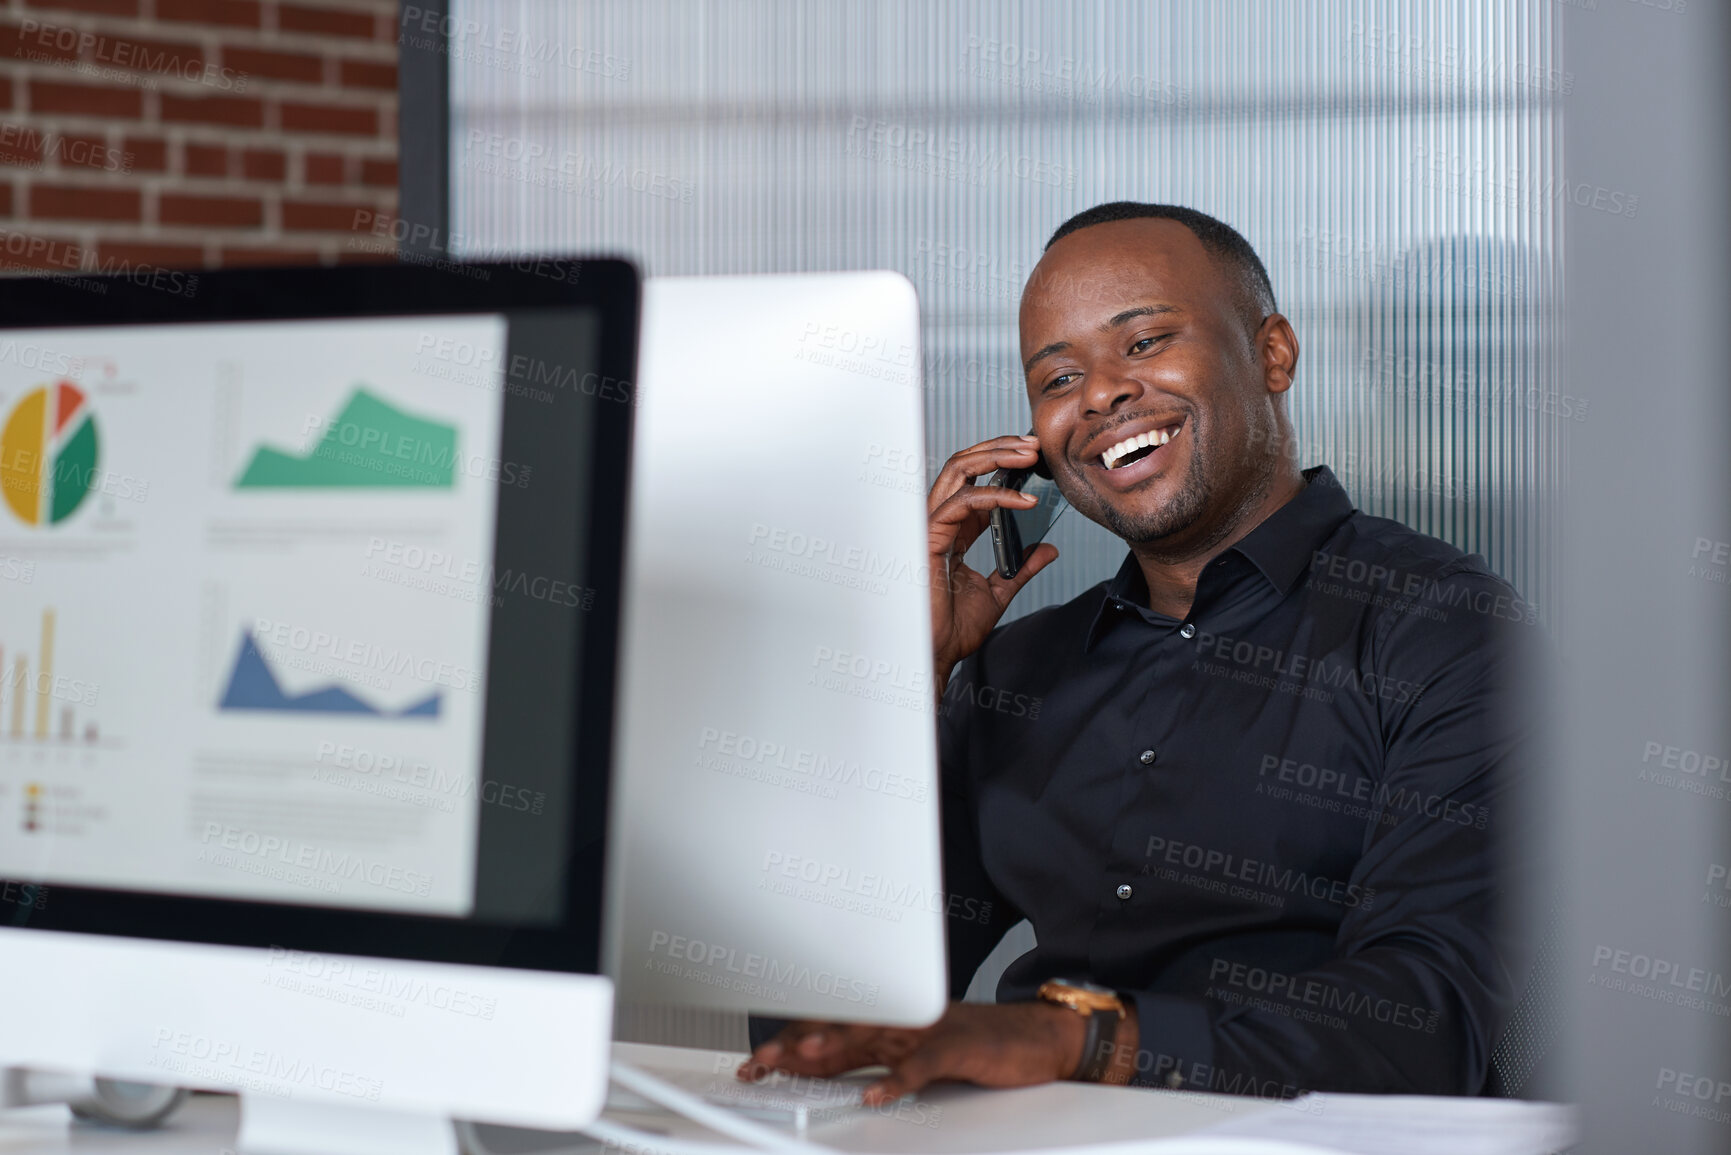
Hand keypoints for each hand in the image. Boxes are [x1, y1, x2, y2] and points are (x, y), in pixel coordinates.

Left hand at [736, 1002, 1086, 1104]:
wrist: (1036, 1036)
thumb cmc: (976, 1048)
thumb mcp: (913, 1055)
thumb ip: (870, 1062)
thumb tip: (821, 1075)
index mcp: (889, 1023)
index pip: (830, 1029)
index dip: (790, 1045)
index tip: (756, 1063)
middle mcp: (902, 1020)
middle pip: (840, 1026)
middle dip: (797, 1042)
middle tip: (763, 1059)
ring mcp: (929, 1029)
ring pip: (874, 1032)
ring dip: (836, 1044)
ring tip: (804, 1055)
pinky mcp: (958, 1047)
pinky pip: (922, 1064)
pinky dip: (899, 1079)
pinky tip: (877, 1094)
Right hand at [928, 435, 1060, 690]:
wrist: (936, 654)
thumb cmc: (953, 629)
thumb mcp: (999, 592)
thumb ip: (1021, 567)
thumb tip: (1046, 548)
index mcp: (952, 532)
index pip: (974, 482)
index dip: (1002, 464)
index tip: (1033, 459)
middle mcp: (939, 523)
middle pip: (963, 465)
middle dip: (999, 448)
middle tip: (1032, 445)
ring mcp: (932, 527)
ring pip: (958, 470)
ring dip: (996, 456)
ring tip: (1027, 455)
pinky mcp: (931, 538)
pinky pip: (962, 503)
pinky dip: (995, 496)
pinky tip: (1023, 501)